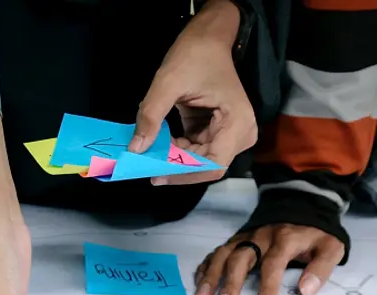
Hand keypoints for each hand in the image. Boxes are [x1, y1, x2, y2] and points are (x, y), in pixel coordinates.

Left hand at [129, 0, 255, 184]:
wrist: (209, 38)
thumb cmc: (194, 54)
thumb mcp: (167, 82)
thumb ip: (151, 116)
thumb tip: (136, 148)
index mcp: (237, 123)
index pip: (213, 165)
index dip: (184, 174)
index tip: (156, 174)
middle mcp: (241, 134)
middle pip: (207, 166)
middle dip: (176, 166)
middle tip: (145, 164)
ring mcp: (231, 135)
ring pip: (200, 161)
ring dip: (175, 158)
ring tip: (150, 150)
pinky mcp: (218, 133)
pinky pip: (197, 151)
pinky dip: (177, 149)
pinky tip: (160, 142)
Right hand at [194, 224, 346, 294]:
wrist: (303, 205)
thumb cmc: (315, 234)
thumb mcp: (331, 247)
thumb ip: (321, 268)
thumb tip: (305, 290)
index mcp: (285, 239)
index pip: (273, 263)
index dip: (267, 287)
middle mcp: (261, 236)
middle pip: (241, 258)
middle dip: (230, 284)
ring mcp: (246, 236)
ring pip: (224, 253)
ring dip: (212, 275)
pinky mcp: (237, 238)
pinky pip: (218, 251)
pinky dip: (206, 266)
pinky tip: (199, 282)